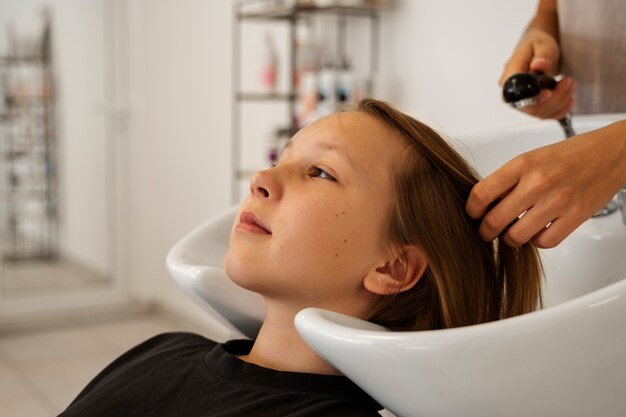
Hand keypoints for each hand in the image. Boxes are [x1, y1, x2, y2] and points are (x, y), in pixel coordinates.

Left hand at [466, 121, 625, 247]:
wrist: (610, 153)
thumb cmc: (567, 156)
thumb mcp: (531, 158)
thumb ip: (507, 180)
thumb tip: (481, 205)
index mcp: (522, 164)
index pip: (481, 194)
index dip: (471, 210)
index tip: (473, 214)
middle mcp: (538, 182)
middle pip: (495, 221)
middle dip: (485, 231)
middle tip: (486, 232)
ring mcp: (558, 201)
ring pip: (516, 237)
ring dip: (509, 239)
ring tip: (512, 231)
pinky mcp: (576, 216)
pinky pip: (544, 243)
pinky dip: (536, 241)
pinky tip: (537, 231)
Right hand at [500, 28, 574, 119]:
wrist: (535, 50)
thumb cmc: (535, 46)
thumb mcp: (542, 43)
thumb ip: (542, 54)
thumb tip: (539, 65)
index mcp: (510, 75)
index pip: (517, 94)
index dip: (533, 98)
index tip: (549, 92)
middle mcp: (512, 92)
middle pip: (530, 108)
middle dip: (554, 99)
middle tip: (568, 82)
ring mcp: (521, 101)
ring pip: (539, 113)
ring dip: (560, 103)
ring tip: (569, 85)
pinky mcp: (531, 106)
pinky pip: (545, 115)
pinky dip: (560, 109)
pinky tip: (567, 98)